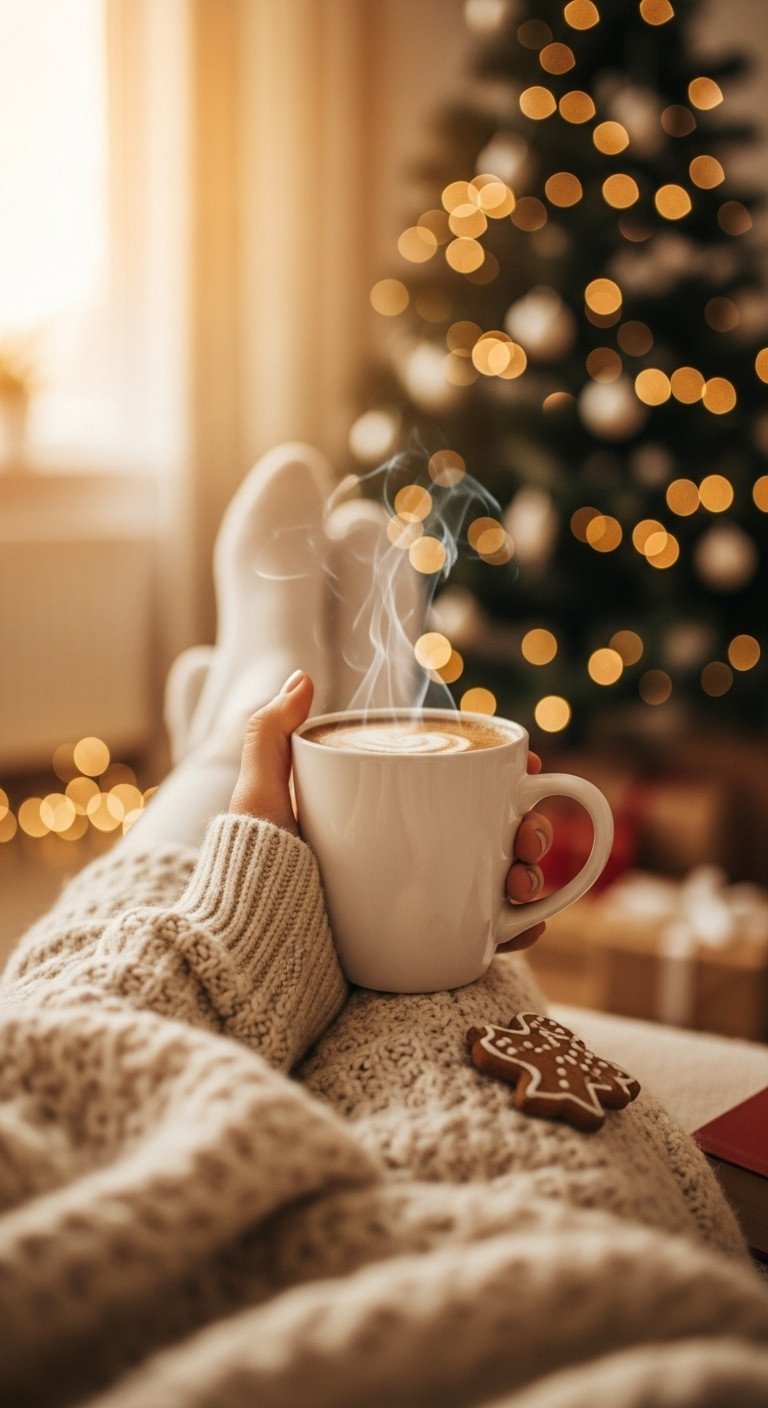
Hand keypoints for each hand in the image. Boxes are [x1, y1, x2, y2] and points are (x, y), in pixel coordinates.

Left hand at [230, 674, 551, 951]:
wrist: (254, 960)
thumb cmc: (250, 876)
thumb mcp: (260, 799)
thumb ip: (270, 735)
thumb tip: (302, 676)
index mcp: (390, 815)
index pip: (461, 785)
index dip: (507, 776)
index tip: (530, 766)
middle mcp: (415, 857)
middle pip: (495, 833)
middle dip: (532, 829)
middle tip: (526, 838)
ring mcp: (426, 904)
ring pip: (501, 883)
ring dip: (532, 875)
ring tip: (520, 881)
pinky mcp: (428, 947)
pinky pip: (489, 937)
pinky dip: (519, 930)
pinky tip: (526, 924)